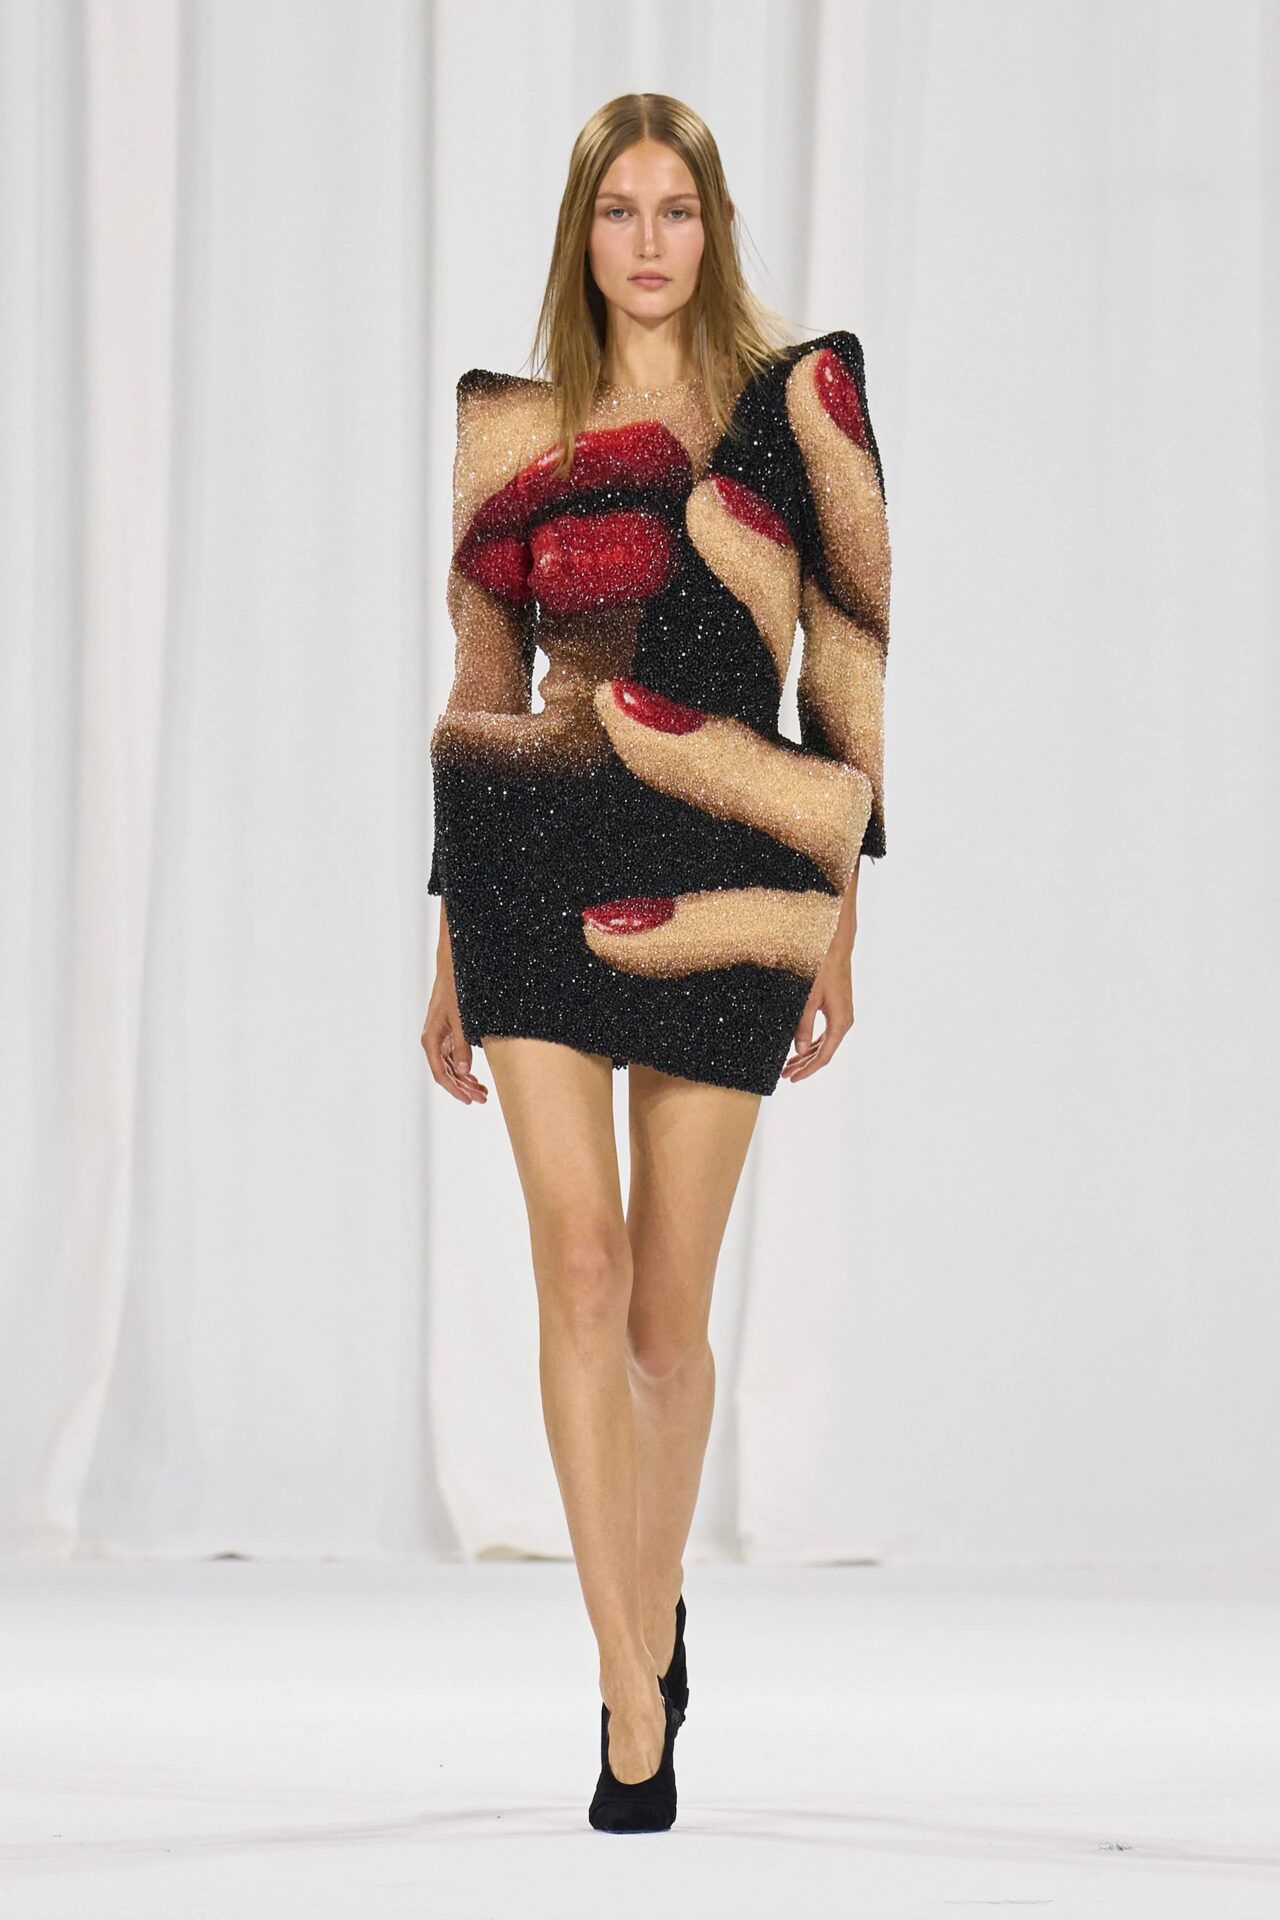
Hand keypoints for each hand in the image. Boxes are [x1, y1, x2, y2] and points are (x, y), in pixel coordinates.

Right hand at [421, 938, 487, 1103]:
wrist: (453, 967)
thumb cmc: (455, 990)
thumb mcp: (462, 1020)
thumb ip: (462, 1046)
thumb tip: (464, 1071)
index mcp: (431, 1039)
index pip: (441, 1073)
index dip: (455, 1089)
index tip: (469, 1100)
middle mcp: (433, 1041)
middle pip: (447, 1073)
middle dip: (463, 1088)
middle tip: (482, 1098)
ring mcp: (440, 1037)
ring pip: (451, 1067)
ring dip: (465, 1080)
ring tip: (482, 1091)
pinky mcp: (448, 1032)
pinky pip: (454, 1057)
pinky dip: (464, 1068)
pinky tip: (475, 1077)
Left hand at [780, 939, 854, 1082]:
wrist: (835, 947)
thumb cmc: (822, 969)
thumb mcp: (807, 999)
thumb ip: (803, 1026)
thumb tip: (799, 1050)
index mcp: (840, 1023)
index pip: (823, 1056)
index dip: (807, 1069)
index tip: (792, 1078)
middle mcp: (843, 1022)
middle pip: (824, 1052)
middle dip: (804, 1065)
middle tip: (785, 1074)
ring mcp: (842, 1016)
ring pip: (824, 1044)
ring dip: (807, 1055)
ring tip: (789, 1064)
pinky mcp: (837, 1009)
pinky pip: (826, 1033)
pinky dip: (812, 1042)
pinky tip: (800, 1047)